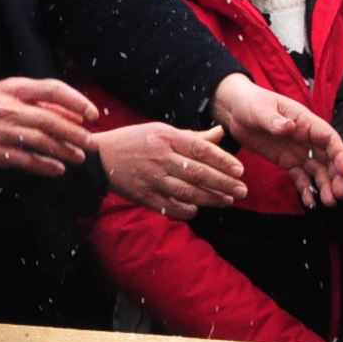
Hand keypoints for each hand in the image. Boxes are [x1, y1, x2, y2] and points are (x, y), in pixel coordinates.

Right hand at [0, 76, 98, 172]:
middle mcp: (9, 107)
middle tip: (92, 143)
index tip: (92, 114)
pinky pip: (26, 160)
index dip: (77, 101)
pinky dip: (45, 166)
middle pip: (51, 119)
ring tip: (79, 158)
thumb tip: (69, 111)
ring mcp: (1, 130)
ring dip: (65, 151)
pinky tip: (58, 169)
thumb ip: (35, 100)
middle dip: (76, 133)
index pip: (53, 89)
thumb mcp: (4, 92)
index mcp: (13, 88)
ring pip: (42, 141)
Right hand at [97, 121, 250, 216]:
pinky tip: (198, 209)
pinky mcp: (144, 197)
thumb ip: (193, 136)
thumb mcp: (162, 131)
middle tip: (242, 190)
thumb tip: (221, 132)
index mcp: (166, 138)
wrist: (100, 158)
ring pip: (187, 192)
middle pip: (198, 173)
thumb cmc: (135, 140)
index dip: (222, 161)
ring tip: (228, 200)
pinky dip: (186, 210)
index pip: (200, 150)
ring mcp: (152, 179)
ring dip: (210, 198)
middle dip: (223, 183)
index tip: (240, 170)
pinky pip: (170, 207)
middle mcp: (160, 158)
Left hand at [213, 75, 342, 204]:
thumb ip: (275, 121)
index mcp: (305, 122)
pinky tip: (310, 202)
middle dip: (336, 177)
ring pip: (318, 170)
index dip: (340, 156)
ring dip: (325, 186)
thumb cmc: (251, 103)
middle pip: (328, 159)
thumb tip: (289, 127)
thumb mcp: (261, 110)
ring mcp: (298, 151)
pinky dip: (306, 189)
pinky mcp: (287, 161)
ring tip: (328, 203)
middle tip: (339, 195)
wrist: (235, 111)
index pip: (329, 139)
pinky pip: (300, 177)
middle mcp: (306, 138)